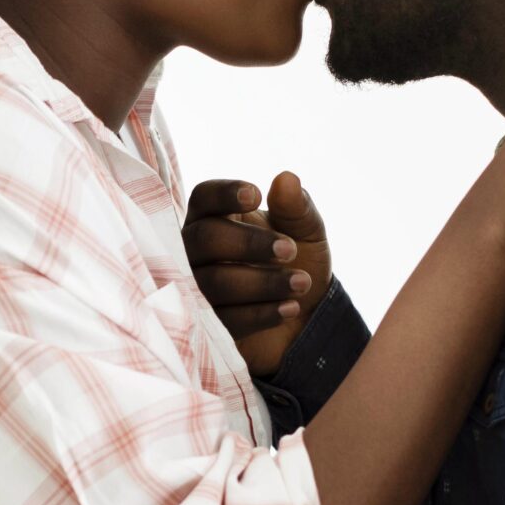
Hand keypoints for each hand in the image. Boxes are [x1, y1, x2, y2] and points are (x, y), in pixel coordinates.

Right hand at [182, 171, 330, 375]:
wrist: (308, 320)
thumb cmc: (299, 264)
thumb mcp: (307, 233)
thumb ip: (296, 208)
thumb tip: (286, 179)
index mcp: (216, 218)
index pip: (204, 198)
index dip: (224, 195)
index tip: (256, 196)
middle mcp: (196, 250)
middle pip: (203, 238)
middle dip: (248, 243)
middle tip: (290, 249)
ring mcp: (196, 289)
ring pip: (213, 281)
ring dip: (262, 282)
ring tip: (301, 283)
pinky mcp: (206, 325)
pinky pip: (224, 318)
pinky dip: (260, 313)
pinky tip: (290, 308)